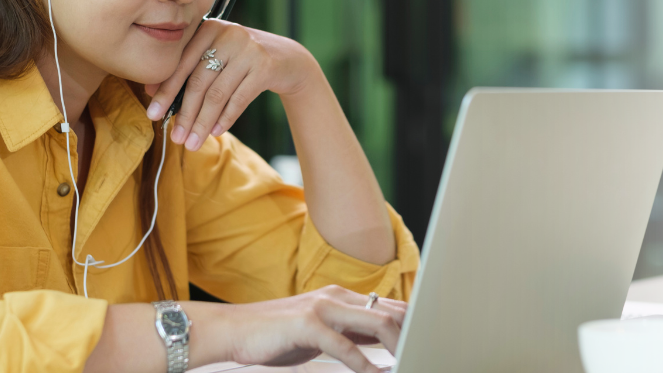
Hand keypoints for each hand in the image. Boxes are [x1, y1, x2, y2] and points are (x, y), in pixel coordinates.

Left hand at [144, 19, 318, 150]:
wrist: (288, 59)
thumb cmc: (242, 60)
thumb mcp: (217, 56)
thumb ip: (188, 69)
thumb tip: (152, 93)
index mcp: (209, 28)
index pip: (181, 63)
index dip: (166, 91)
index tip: (152, 114)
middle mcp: (228, 35)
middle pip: (199, 81)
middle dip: (184, 113)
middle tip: (175, 137)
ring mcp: (249, 50)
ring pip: (218, 94)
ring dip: (202, 122)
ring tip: (193, 142)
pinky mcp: (266, 67)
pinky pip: (239, 99)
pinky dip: (225, 118)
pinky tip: (215, 132)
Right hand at [209, 286, 406, 372]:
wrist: (235, 329)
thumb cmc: (277, 334)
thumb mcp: (321, 331)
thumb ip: (350, 333)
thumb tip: (383, 344)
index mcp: (341, 297)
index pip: (389, 307)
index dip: (412, 325)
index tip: (427, 344)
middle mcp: (336, 297)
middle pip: (390, 312)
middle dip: (413, 335)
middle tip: (425, 354)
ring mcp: (323, 308)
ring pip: (376, 322)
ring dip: (398, 346)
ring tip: (408, 362)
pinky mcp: (307, 325)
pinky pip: (344, 346)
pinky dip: (364, 365)